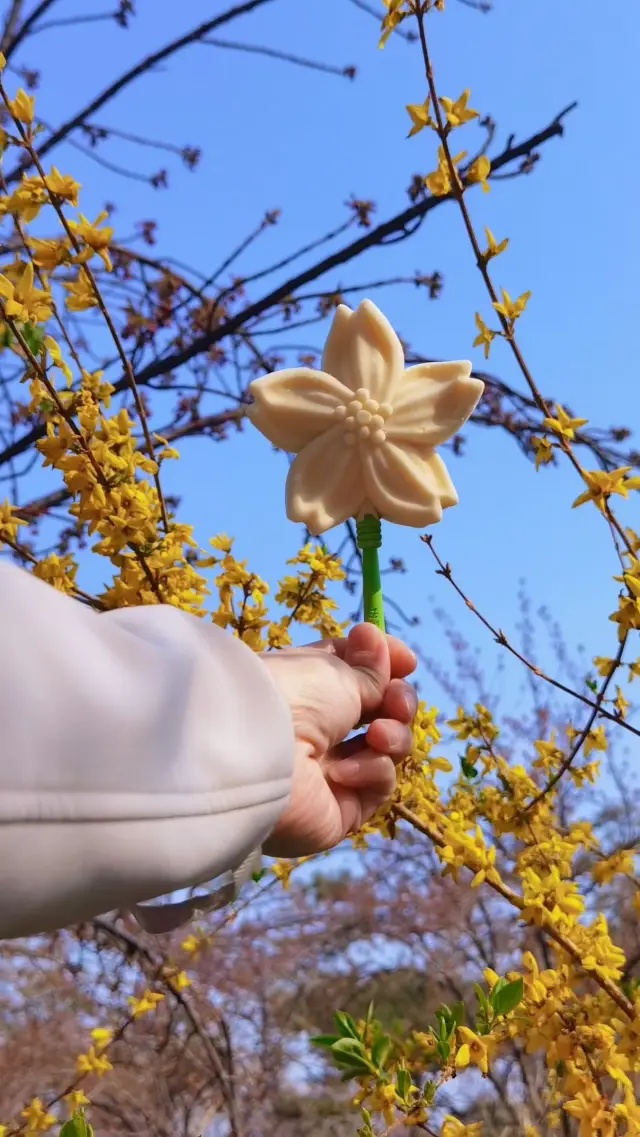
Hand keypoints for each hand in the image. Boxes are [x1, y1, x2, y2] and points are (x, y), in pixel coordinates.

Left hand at [261, 623, 416, 856]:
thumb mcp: (336, 671)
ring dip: (392, 735)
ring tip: (377, 734)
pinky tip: (342, 772)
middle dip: (398, 701)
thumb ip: (368, 667)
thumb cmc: (291, 698)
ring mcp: (330, 772)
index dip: (384, 664)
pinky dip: (370, 771)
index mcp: (308, 688)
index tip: (407, 660)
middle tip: (395, 701)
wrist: (256, 757)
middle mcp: (317, 729)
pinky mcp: (342, 810)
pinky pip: (378, 784)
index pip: (354, 672)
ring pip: (387, 749)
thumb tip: (376, 638)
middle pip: (379, 711)